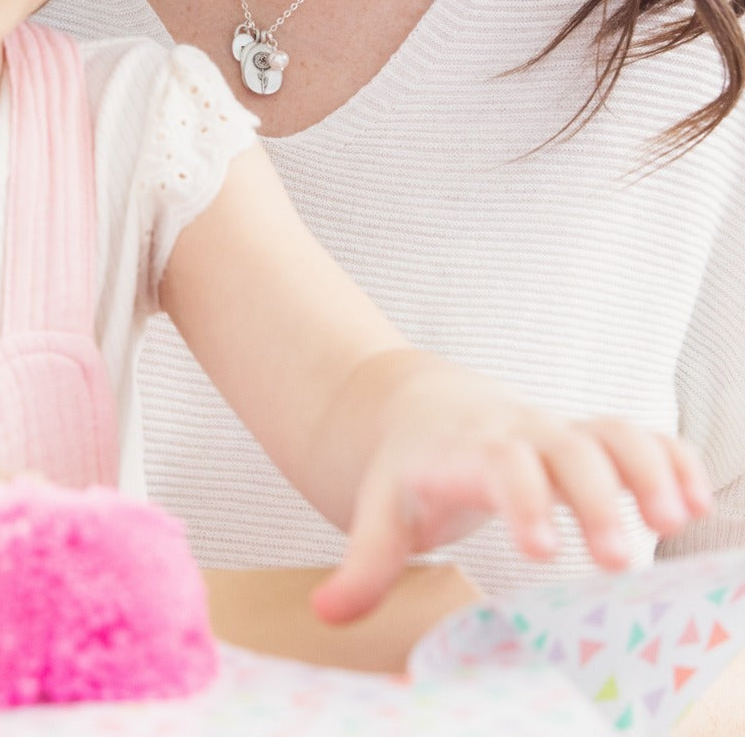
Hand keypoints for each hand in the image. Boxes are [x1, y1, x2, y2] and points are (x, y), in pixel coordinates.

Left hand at [311, 351, 711, 623]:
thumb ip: (364, 564)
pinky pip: (639, 434)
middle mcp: (520, 435)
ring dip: (650, 469)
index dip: (523, 501)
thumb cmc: (408, 469)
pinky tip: (695, 503)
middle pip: (567, 449)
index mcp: (467, 452)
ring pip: (612, 432)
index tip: (542, 550)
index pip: (500, 463)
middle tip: (621, 560)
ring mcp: (558, 433)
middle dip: (597, 498)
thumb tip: (327, 613)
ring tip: (676, 523)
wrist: (422, 409)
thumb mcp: (379, 509)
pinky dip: (672, 458)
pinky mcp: (588, 438)